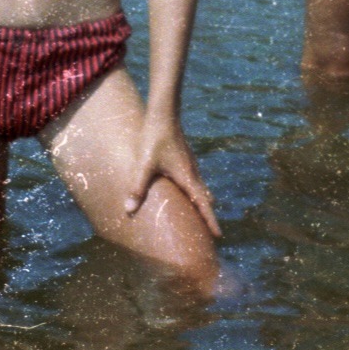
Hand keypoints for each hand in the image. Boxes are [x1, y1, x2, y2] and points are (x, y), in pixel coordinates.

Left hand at [125, 118, 220, 237]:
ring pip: (200, 188)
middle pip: (205, 199)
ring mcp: (191, 165)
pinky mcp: (185, 158)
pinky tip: (183, 192)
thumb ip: (137, 189)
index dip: (211, 221)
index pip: (203, 205)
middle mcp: (193, 173)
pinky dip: (194, 192)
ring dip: (200, 202)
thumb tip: (129, 211)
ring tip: (196, 217)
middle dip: (206, 215)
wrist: (163, 113)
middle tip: (206, 232)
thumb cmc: (154, 138)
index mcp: (187, 178)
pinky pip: (194, 180)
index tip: (219, 236)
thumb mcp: (144, 165)